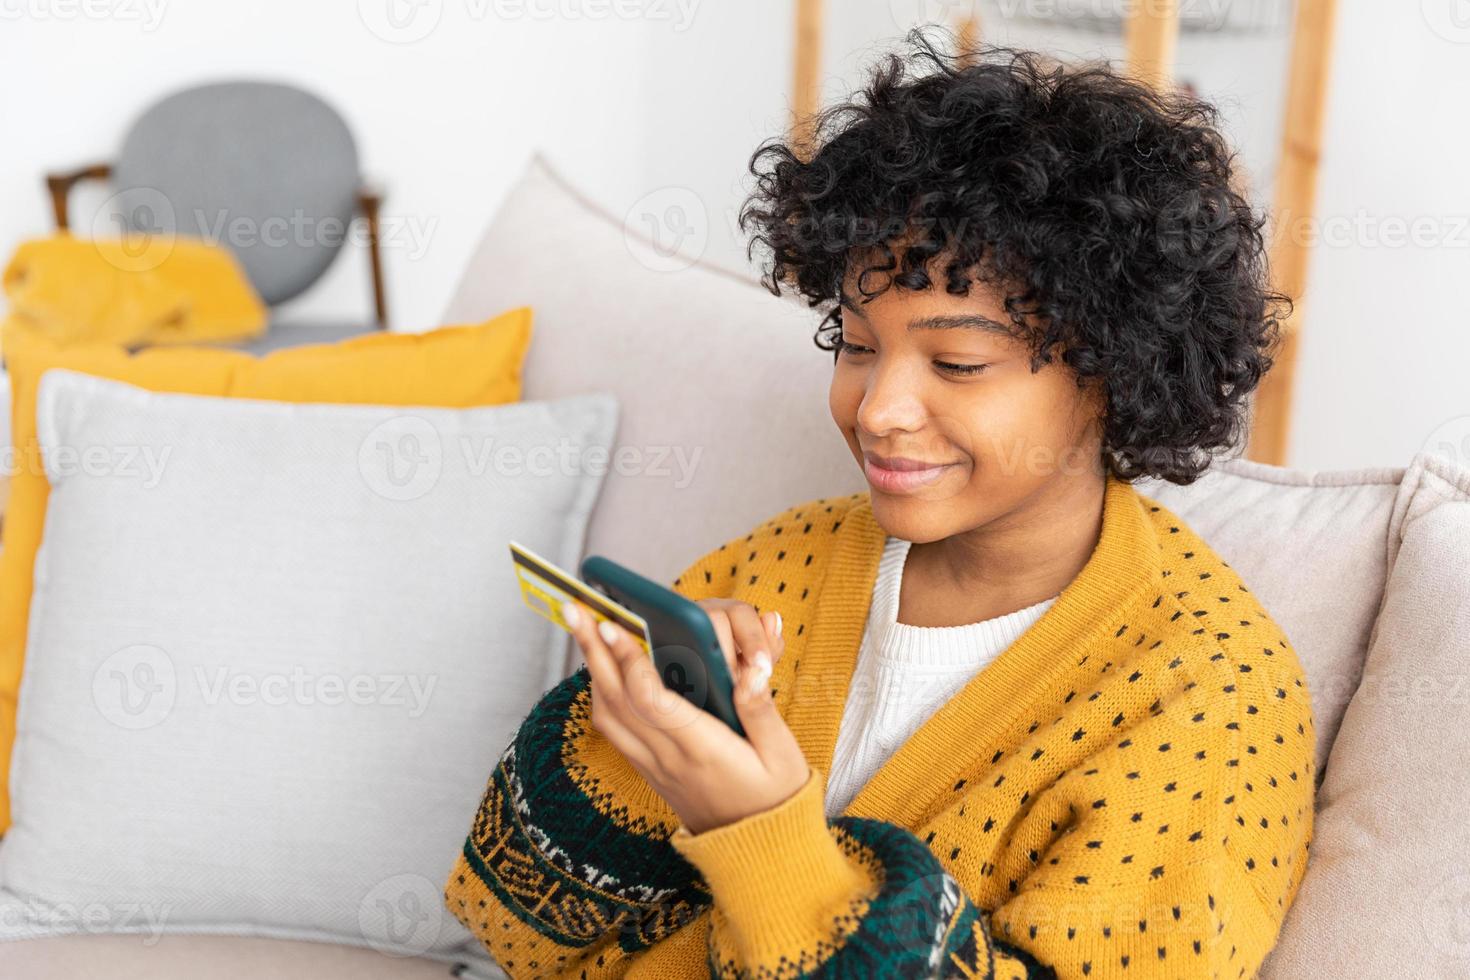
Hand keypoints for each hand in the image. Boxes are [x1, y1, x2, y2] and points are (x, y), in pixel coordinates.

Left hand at [563, 598, 810, 834]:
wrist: (758, 853)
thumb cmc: (775, 799)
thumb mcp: (783, 754)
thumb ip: (761, 709)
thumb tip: (748, 670)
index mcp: (702, 748)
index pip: (651, 699)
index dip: (629, 659)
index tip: (615, 623)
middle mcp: (668, 758)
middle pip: (616, 698)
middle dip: (593, 650)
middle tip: (576, 609)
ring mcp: (654, 766)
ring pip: (607, 714)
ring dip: (591, 669)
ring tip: (584, 630)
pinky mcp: (650, 771)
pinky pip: (614, 730)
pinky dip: (602, 695)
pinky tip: (603, 670)